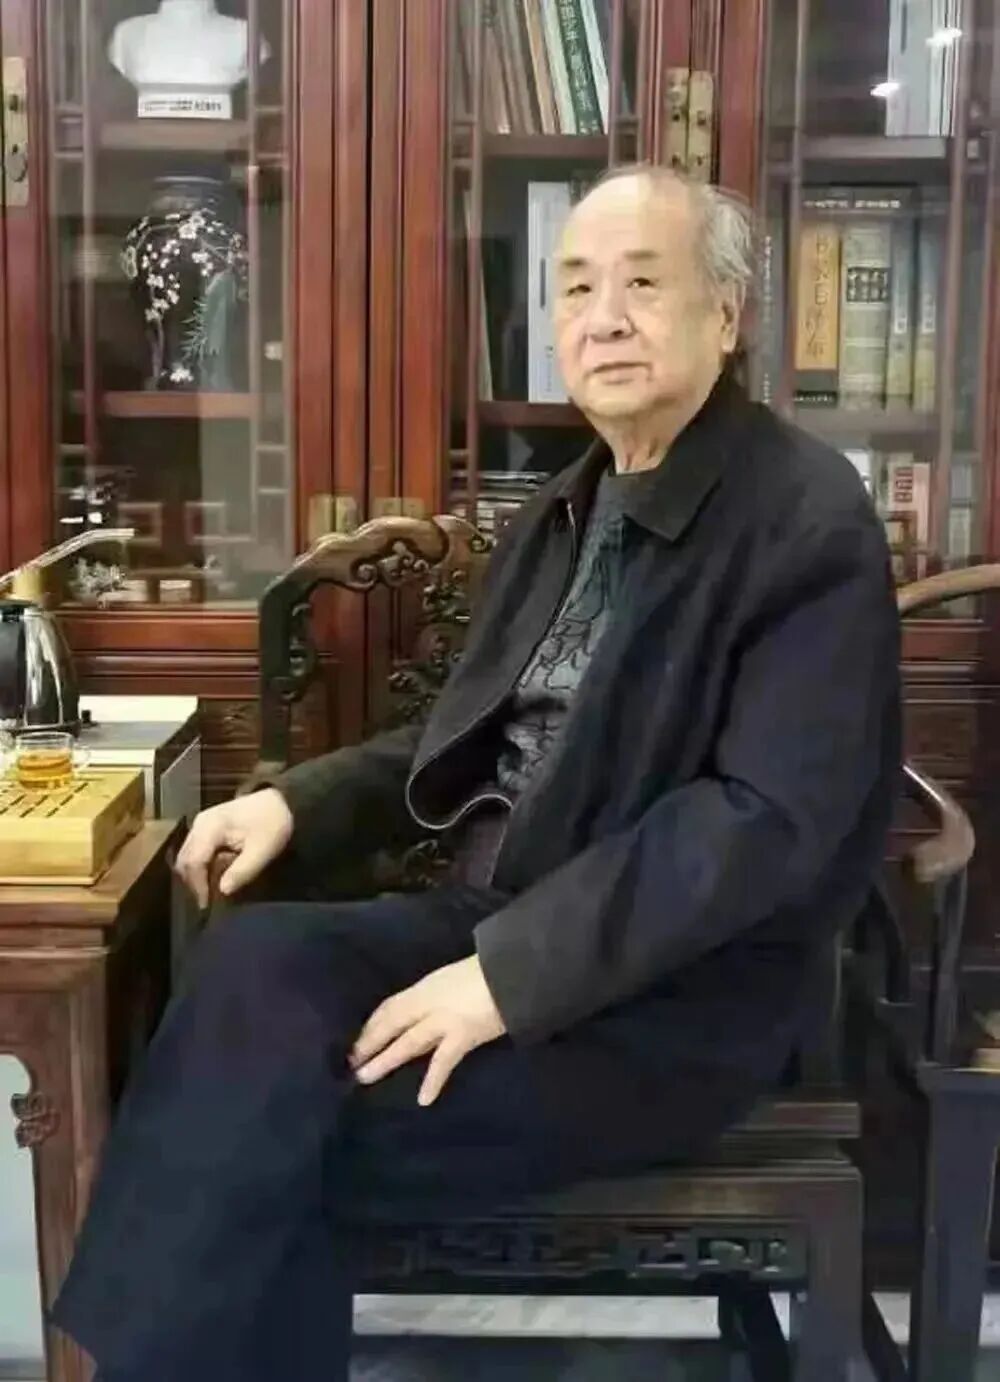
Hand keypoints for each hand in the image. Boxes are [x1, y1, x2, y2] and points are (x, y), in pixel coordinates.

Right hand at [175, 788, 293, 907]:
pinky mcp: (206, 827)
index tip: (206, 905)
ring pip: (188, 856)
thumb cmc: (273, 823)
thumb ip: (242, 871)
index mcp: (210, 827)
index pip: (193, 862)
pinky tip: (216, 875)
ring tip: (212, 891)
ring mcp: (201, 824)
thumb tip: (222, 891)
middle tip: (207, 901)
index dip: (197, 886)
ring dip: (197, 875)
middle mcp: (199, 824)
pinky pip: (196, 851)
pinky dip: (202, 866)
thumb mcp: (263, 850)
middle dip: (194, 883)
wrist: (281, 800)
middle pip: (185, 860)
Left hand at [351, 955, 505, 1105]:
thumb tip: (423, 1015)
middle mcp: (429, 1002)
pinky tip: (424, 1100)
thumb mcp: (452, 978)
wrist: (513, 971)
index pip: (391, 1006)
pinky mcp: (463, 1037)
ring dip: (385, 1060)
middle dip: (369, 1042)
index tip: (357, 1040)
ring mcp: (444, 1020)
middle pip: (391, 1023)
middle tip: (350, 1062)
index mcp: (426, 986)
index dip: (372, 1024)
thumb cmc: (487, 971)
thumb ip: (437, 995)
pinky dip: (433, 1080)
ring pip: (407, 1042)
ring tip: (365, 1077)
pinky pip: (443, 1061)